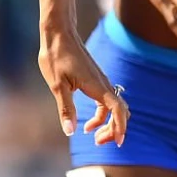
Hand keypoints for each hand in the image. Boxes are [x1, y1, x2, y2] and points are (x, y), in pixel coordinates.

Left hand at [38, 19, 128, 145]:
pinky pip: (106, 101)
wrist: (58, 33)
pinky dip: (102, 115)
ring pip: (113, 107)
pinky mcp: (95, 79)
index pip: (117, 110)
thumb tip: (70, 131)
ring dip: (108, 123)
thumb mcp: (57, 85)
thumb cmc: (55, 56)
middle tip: (99, 142)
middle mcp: (103, 83)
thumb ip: (65, 108)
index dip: (120, 127)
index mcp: (96, 86)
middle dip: (113, 129)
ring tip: (93, 136)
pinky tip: (88, 123)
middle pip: (119, 111)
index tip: (117, 142)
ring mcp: (100, 81)